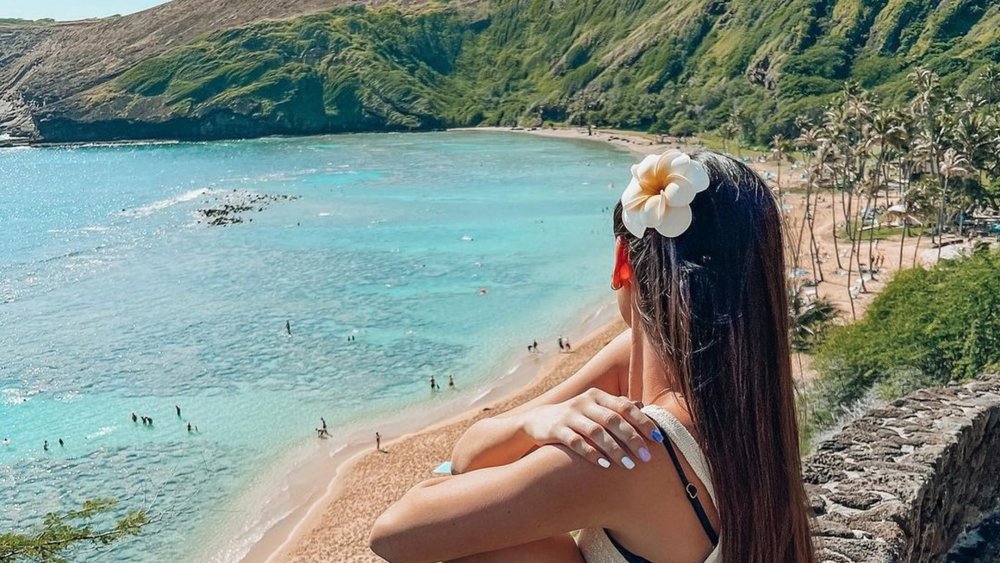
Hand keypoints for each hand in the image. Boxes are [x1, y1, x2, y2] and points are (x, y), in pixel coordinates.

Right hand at [520, 388, 661, 468]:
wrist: (537, 420)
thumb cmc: (575, 417)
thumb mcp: (594, 408)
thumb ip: (616, 407)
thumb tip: (643, 408)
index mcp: (597, 396)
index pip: (624, 407)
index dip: (642, 422)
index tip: (657, 438)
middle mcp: (584, 403)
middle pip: (613, 420)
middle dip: (632, 439)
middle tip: (646, 457)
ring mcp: (569, 416)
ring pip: (596, 432)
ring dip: (614, 449)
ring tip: (628, 465)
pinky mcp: (556, 430)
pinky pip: (576, 442)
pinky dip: (591, 453)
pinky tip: (604, 464)